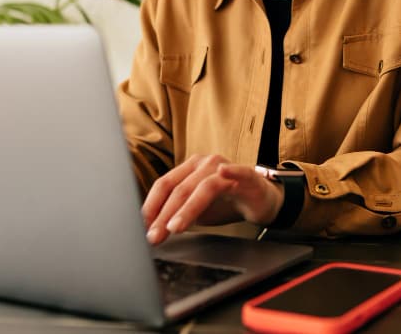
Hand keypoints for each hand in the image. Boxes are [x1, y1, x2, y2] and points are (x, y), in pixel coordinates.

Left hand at [142, 154, 284, 245]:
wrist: (260, 201)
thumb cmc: (226, 203)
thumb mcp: (196, 211)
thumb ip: (177, 215)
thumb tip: (152, 231)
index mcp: (189, 168)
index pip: (164, 185)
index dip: (151, 206)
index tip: (140, 227)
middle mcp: (205, 163)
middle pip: (180, 188)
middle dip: (164, 215)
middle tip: (154, 236)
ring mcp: (226, 167)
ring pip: (203, 186)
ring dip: (187, 208)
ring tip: (175, 227)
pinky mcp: (248, 175)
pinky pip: (239, 171)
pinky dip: (231, 171)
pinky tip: (224, 172)